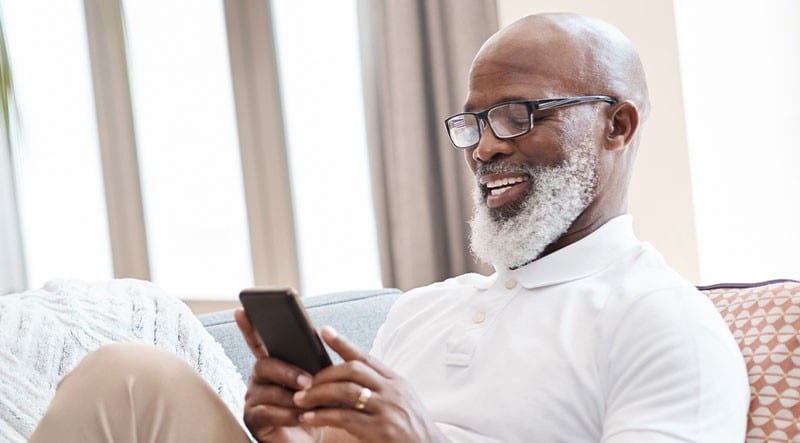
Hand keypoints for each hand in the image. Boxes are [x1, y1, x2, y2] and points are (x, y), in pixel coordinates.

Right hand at [234, 308, 317, 442]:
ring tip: (309, 403)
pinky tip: (302, 417)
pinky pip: (266, 412)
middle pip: (264, 365)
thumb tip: (319, 343)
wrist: (312, 436)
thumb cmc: (314, 405)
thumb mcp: (317, 380)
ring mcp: (253, 399)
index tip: (241, 310)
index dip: (249, 327)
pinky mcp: (253, 419)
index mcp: (274, 365)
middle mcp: (259, 379)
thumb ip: (312, 363)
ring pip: (267, 391)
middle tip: (308, 381)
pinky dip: (287, 415)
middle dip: (287, 372)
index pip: (259, 342)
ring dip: (291, 397)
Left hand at [292, 326, 448, 442]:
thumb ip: (379, 388)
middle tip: (305, 382)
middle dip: (325, 374)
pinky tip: (309, 418)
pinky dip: (323, 416)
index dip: (343, 343)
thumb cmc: (411, 428)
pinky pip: (345, 417)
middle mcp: (392, 391)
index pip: (365, 357)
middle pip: (353, 370)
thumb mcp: (401, 401)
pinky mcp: (381, 430)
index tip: (324, 331)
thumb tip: (348, 378)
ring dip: (319, 394)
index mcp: (396, 381)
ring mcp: (387, 409)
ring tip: (300, 400)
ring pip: (346, 391)